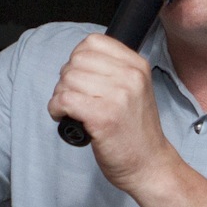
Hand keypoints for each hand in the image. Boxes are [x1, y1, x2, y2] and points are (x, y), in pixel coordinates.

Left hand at [47, 33, 174, 193]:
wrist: (149, 165)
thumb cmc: (135, 132)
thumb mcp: (134, 90)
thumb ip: (112, 71)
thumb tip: (75, 62)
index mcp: (137, 66)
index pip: (93, 42)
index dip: (78, 59)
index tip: (80, 78)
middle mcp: (130, 77)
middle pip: (76, 60)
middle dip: (66, 79)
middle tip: (74, 98)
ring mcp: (118, 96)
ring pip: (67, 79)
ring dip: (60, 96)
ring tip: (71, 110)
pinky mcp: (103, 117)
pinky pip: (64, 99)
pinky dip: (56, 109)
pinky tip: (64, 118)